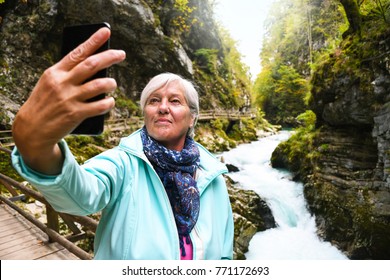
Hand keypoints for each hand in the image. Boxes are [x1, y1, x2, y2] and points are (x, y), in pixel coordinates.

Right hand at [12, 27, 125, 173]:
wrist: (32, 128)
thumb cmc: (45, 103)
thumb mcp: (50, 83)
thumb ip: (68, 74)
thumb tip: (95, 67)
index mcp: (55, 72)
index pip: (78, 52)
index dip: (94, 41)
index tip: (106, 31)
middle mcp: (62, 83)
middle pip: (92, 65)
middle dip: (110, 57)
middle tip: (121, 54)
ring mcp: (69, 98)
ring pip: (99, 85)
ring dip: (111, 83)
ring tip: (113, 84)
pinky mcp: (75, 114)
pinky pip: (100, 106)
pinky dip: (109, 103)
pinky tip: (110, 101)